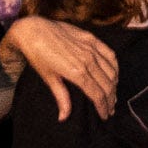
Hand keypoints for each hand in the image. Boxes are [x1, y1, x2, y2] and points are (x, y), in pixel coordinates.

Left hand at [0, 15, 120, 118]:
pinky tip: (113, 74)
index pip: (97, 95)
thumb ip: (61, 97)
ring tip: (112, 95)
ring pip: (111, 71)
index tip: (105, 116)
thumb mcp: (49, 78)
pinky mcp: (91, 38)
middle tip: (110, 109)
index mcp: (78, 73)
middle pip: (107, 85)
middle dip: (110, 100)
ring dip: (114, 85)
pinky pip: (110, 54)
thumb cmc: (38, 55)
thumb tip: (63, 117)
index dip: (103, 108)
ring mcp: (91, 48)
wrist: (33, 30)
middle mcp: (88, 60)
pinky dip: (114, 66)